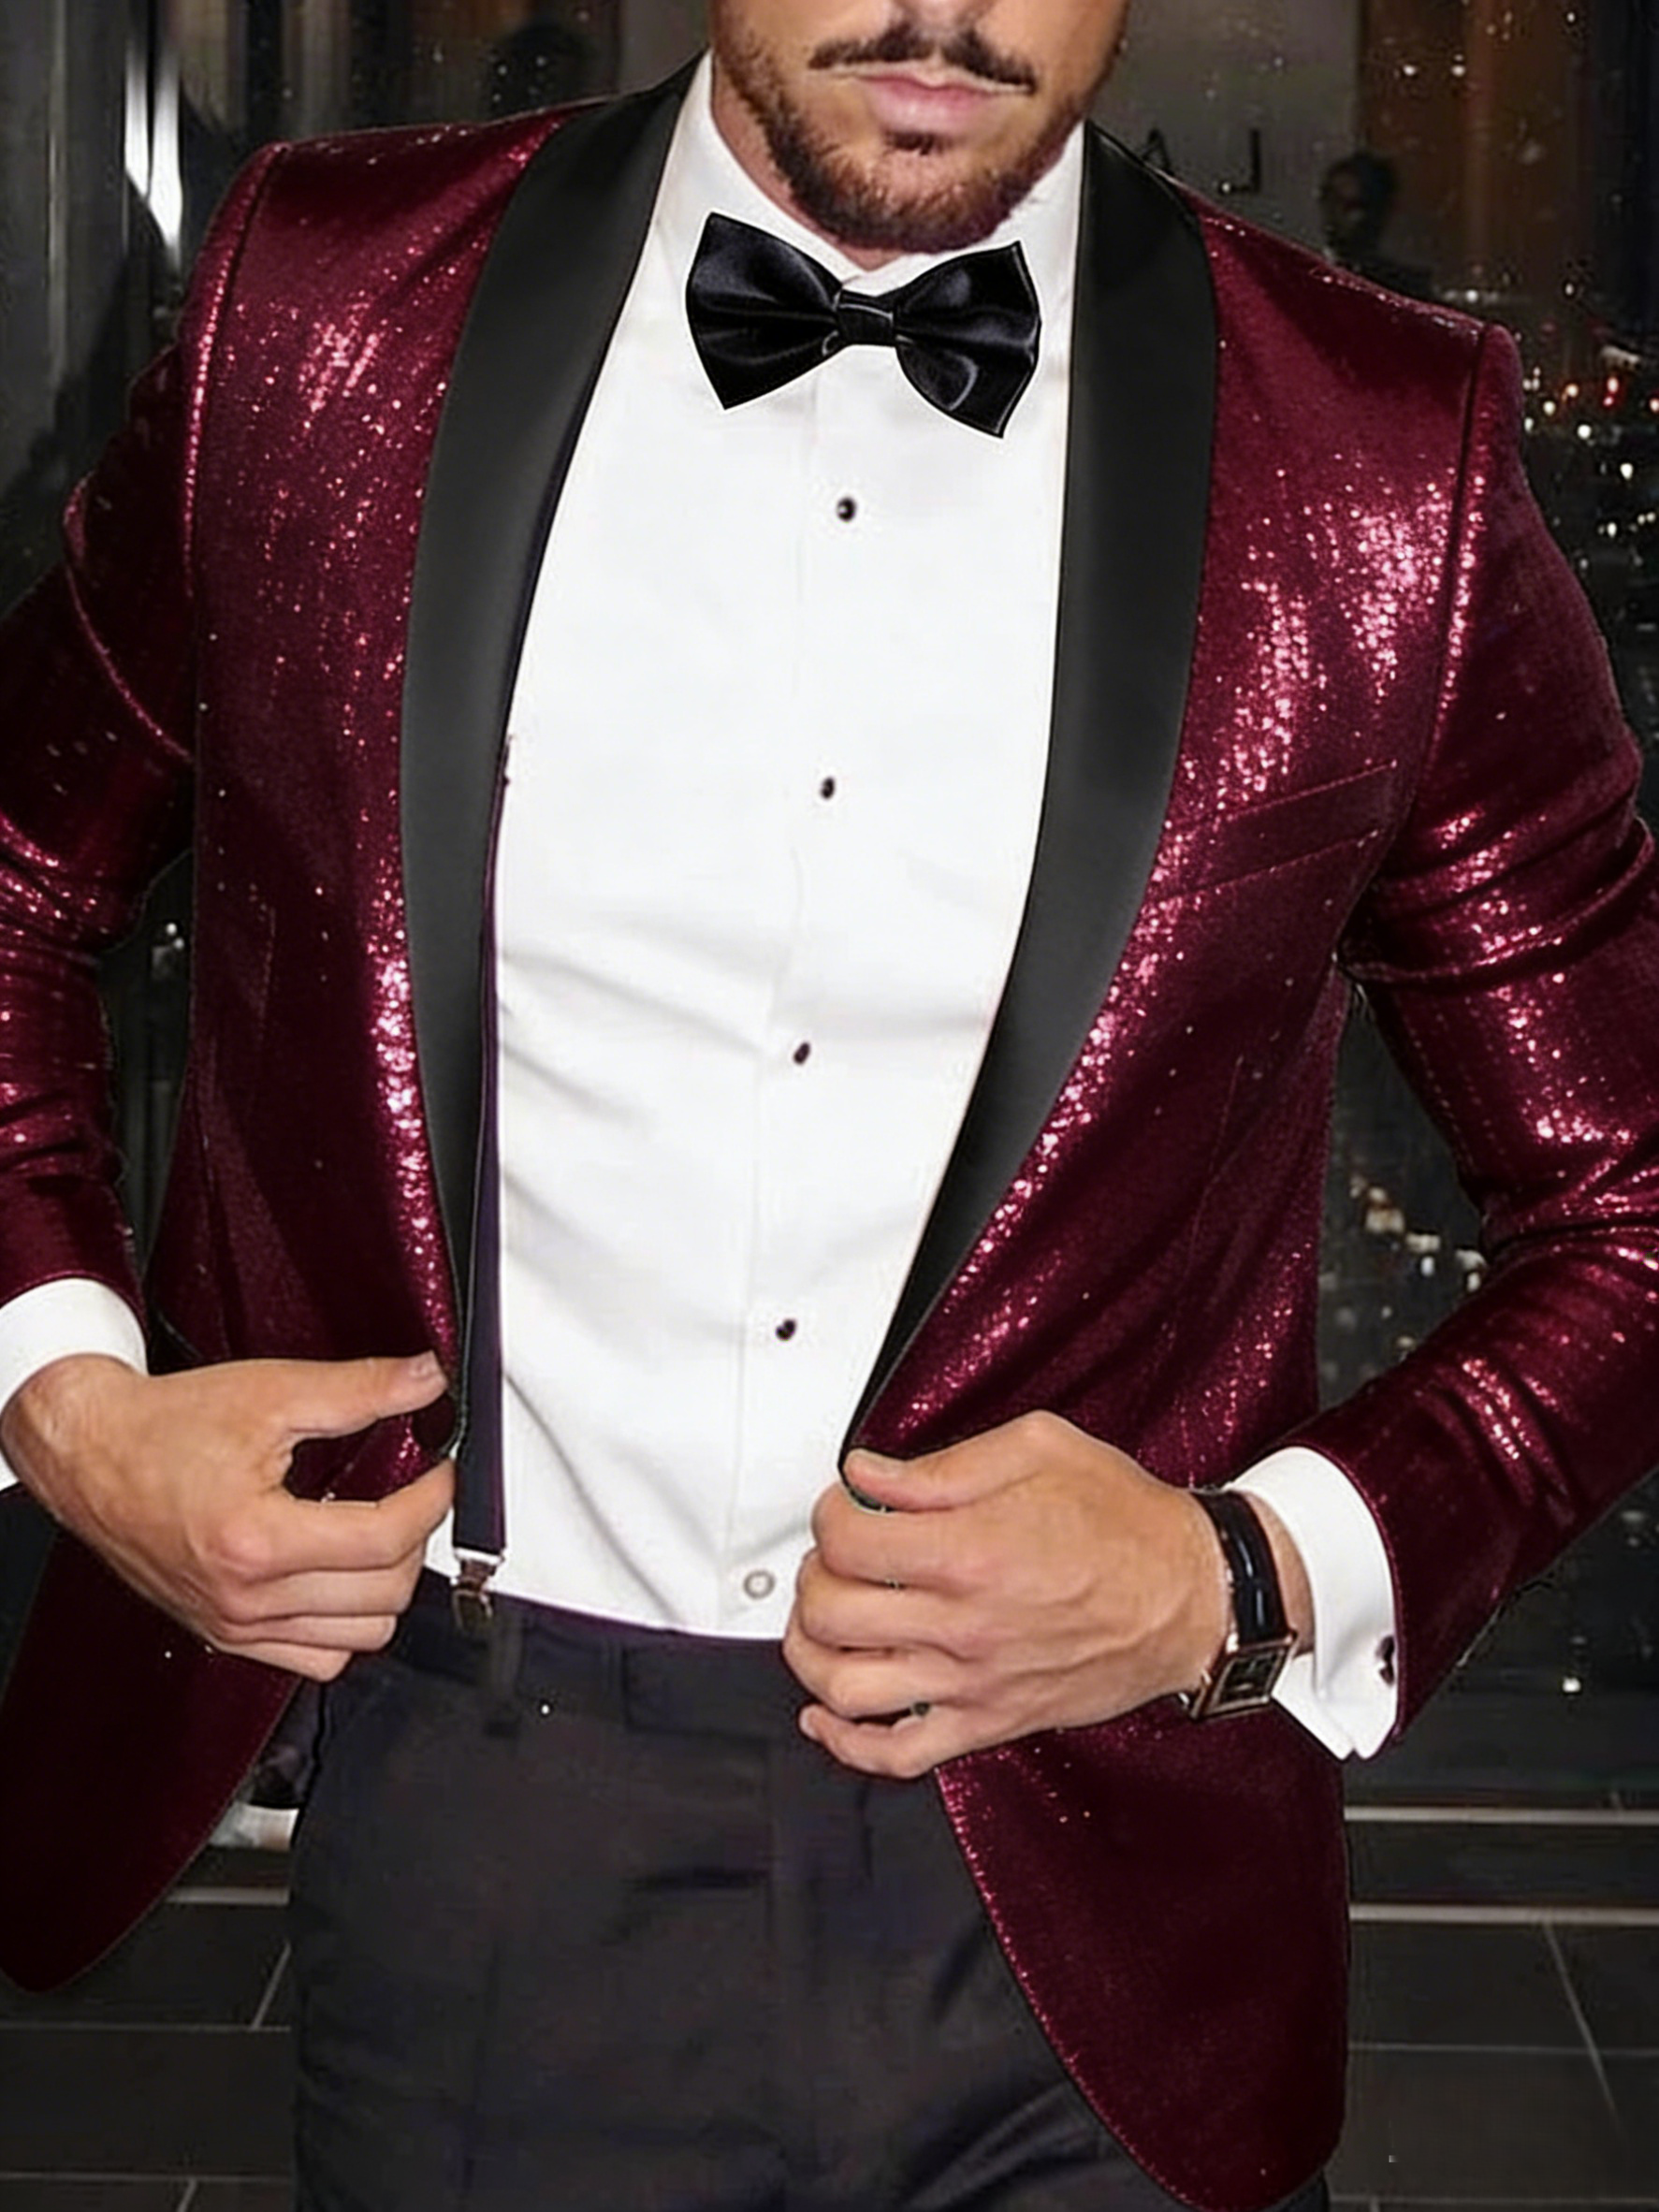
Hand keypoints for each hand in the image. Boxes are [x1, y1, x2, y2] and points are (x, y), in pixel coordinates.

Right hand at [1, 1351, 453, 1679]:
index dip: (432, 1501)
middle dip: (415, 1539)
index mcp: (256, 1540)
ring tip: (380, 1532)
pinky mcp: (227, 1636)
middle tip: (413, 1494)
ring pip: (360, 1637)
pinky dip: (346, 1624)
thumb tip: (424, 1382)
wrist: (91, 1455)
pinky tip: (341, 1575)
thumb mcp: (269, 1392)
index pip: (386, 1540)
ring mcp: (235, 1626)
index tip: (440, 1470)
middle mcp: (245, 1598)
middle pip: (385, 1595)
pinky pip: (317, 1660)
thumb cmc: (165, 1427)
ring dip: (386, 1585)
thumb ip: (358, 1390)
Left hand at [784, 1411, 1309, 1777]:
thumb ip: (941, 1466)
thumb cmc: (1127, 1522)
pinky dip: (846, 1743)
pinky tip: (827, 1715)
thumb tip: (869, 1474)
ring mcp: (974, 1683)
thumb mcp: (1038, 1450)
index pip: (847, 1539)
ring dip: (811, 1652)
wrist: (1194, 1594)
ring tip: (822, 1621)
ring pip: (845, 1688)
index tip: (846, 1506)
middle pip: (832, 1611)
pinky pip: (898, 1754)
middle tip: (835, 1556)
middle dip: (815, 1574)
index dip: (831, 1513)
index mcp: (971, 1551)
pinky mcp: (991, 1722)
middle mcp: (964, 1624)